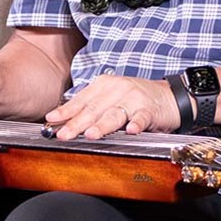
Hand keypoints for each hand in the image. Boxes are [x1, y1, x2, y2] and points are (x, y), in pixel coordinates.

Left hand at [42, 74, 181, 139]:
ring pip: (115, 114)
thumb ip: (90, 109)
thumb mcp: (110, 98)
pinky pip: (142, 117)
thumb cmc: (135, 98)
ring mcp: (134, 99)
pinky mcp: (150, 110)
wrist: (168, 96)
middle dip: (77, 123)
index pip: (81, 100)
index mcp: (104, 85)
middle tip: (64, 134)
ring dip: (102, 124)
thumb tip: (64, 122)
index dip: (66, 111)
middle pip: (94, 109)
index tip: (51, 121)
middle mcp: (117, 89)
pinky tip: (131, 130)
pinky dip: (136, 123)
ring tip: (90, 134)